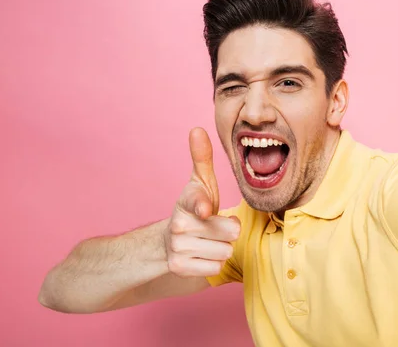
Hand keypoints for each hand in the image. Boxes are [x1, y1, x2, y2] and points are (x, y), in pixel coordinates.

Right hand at [165, 127, 240, 276]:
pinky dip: (213, 264)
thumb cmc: (194, 209)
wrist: (167, 242)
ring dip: (222, 248)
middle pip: (229, 232)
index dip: (203, 205)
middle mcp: (179, 224)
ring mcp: (177, 247)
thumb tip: (197, 129)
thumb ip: (202, 159)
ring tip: (208, 241)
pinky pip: (216, 268)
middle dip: (228, 231)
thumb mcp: (200, 184)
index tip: (205, 210)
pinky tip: (202, 255)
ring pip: (224, 251)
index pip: (197, 201)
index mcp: (186, 201)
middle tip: (216, 227)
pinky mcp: (178, 268)